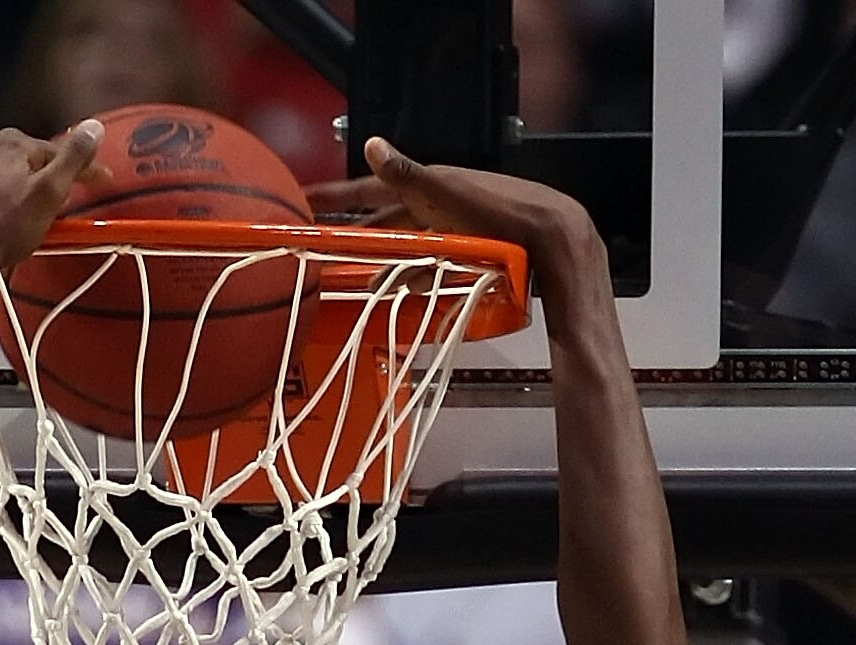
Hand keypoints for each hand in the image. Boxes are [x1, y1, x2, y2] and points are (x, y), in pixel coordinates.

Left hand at [0, 119, 111, 283]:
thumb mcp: (47, 195)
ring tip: (5, 221)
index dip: (82, 170)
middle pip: (17, 162)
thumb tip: (92, 129)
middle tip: (47, 208)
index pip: (56, 153)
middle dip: (35, 180)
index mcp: (12, 145)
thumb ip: (72, 159)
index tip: (97, 181)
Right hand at [309, 137, 601, 294]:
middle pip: (383, 219)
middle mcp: (433, 206)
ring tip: (358, 281)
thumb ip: (407, 172)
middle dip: (353, 232)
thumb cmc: (501, 209)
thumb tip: (371, 144)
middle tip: (322, 248)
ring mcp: (448, 229)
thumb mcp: (447, 191)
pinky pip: (425, 262)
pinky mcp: (463, 250)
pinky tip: (402, 290)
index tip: (305, 201)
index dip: (337, 194)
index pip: (369, 187)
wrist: (551, 236)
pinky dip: (409, 275)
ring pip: (403, 244)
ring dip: (381, 261)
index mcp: (425, 186)